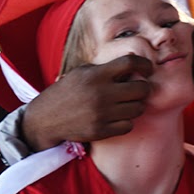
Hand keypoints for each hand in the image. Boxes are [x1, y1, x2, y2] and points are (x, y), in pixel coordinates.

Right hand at [22, 54, 153, 150]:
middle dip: (144, 88)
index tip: (147, 69)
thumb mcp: (81, 73)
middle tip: (140, 89)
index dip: (144, 64)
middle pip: (141, 89)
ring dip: (136, 106)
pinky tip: (119, 117)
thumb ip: (104, 68)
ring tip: (128, 104)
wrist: (46, 119)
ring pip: (138, 109)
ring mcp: (102, 114)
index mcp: (96, 75)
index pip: (130, 63)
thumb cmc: (66, 92)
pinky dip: (127, 121)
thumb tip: (131, 65)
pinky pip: (128, 125)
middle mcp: (101, 94)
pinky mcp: (101, 130)